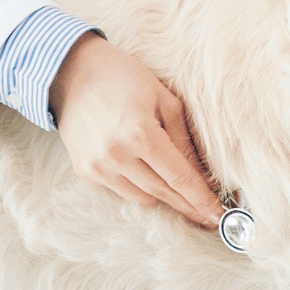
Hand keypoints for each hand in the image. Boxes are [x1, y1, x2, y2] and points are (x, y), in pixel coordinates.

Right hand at [49, 33, 224, 228]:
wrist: (70, 72)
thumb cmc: (123, 77)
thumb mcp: (164, 99)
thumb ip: (185, 140)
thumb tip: (204, 176)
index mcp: (140, 134)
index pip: (179, 178)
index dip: (202, 200)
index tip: (218, 216)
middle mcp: (117, 155)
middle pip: (163, 193)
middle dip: (188, 205)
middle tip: (209, 216)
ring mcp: (98, 167)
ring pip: (143, 198)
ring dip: (161, 192)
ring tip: (170, 178)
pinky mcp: (86, 171)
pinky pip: (120, 190)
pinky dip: (136, 183)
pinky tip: (138, 164)